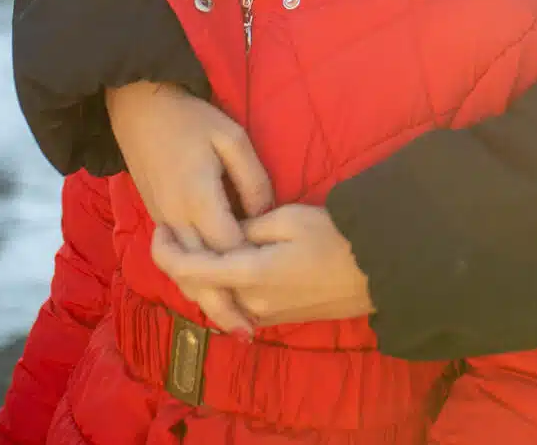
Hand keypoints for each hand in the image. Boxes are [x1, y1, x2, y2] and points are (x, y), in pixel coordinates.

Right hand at [107, 82, 274, 332]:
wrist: (137, 107)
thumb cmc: (191, 118)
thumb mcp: (232, 137)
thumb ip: (252, 178)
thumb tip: (265, 216)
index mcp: (198, 198)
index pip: (227, 246)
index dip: (248, 268)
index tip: (271, 291)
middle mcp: (176, 217)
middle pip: (200, 272)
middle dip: (223, 305)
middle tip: (247, 332)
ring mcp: (162, 219)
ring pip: (183, 270)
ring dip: (204, 298)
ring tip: (230, 323)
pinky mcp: (156, 216)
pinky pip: (175, 257)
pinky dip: (191, 278)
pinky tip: (208, 289)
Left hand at [151, 204, 374, 327]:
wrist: (378, 272)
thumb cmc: (336, 237)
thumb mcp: (290, 218)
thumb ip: (248, 226)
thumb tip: (226, 230)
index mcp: (250, 274)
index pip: (189, 269)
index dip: (165, 251)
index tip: (158, 229)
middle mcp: (250, 302)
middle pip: (197, 287)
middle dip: (180, 261)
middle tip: (172, 232)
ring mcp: (263, 314)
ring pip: (216, 296)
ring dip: (201, 274)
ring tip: (197, 243)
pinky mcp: (276, 318)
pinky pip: (235, 303)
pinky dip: (221, 285)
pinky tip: (224, 264)